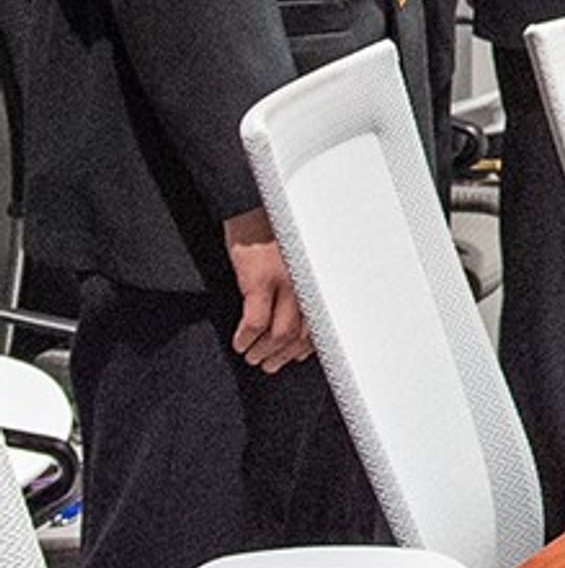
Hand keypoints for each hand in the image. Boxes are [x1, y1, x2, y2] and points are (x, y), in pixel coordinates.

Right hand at [224, 209, 311, 371]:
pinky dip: (246, 338)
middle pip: (302, 334)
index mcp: (317, 278)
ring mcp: (285, 282)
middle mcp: (308, 282)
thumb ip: (300, 282)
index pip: (321, 322)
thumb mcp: (298, 255)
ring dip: (265, 352)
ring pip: (280, 334)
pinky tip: (239, 343)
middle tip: (270, 365)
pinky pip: (255, 321)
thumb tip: (295, 313)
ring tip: (253, 358)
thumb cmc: (276, 227)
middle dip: (285, 355)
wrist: (255, 202)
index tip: (299, 356)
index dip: (309, 346)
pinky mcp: (259, 279)